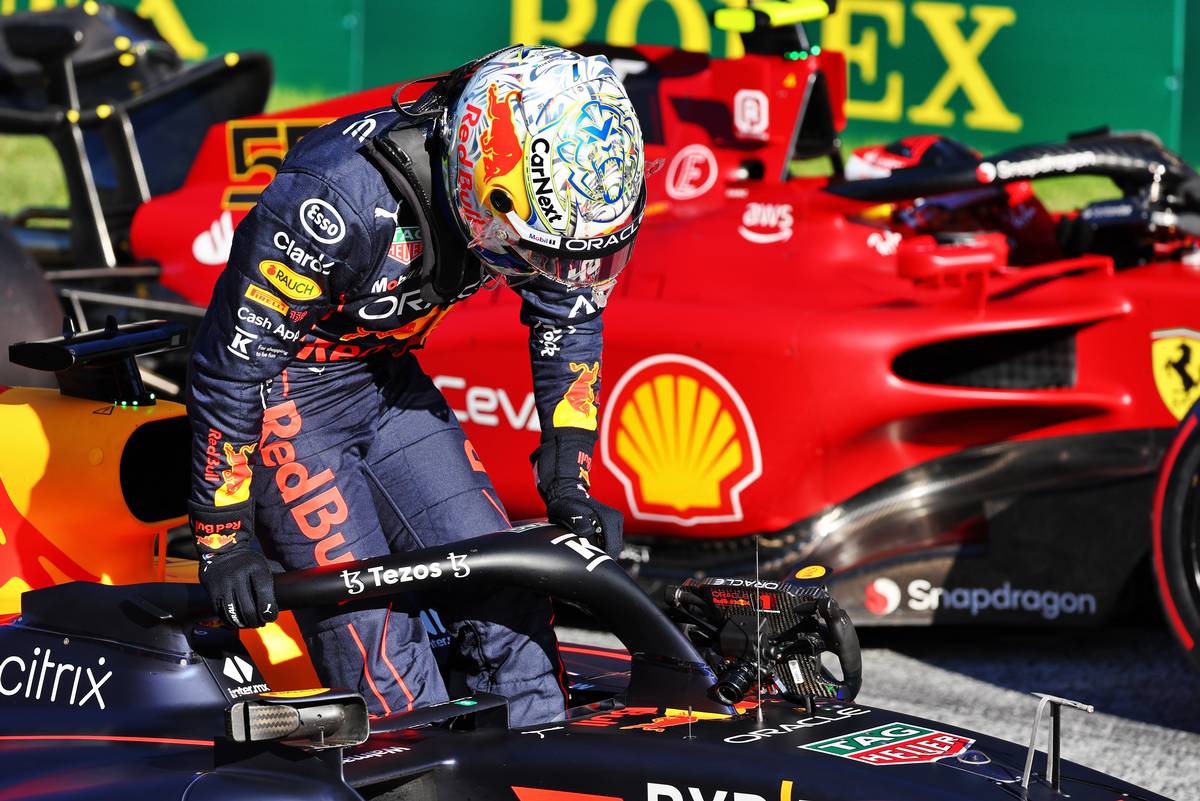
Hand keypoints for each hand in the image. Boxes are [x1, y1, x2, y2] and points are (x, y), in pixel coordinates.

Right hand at [190, 501, 275, 627]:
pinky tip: (237, 623)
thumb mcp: (263, 563)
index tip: (272, 617)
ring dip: (243, 624)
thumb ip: (276, 576)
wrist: (221, 549)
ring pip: (234, 613)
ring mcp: (224, 584)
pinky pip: (221, 612)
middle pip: (248, 607)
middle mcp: (238, 575)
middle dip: (256, 621)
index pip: (264, 592)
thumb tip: (294, 590)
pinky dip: (230, 621)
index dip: (269, 609)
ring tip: (250, 624)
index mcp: (256, 567)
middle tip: (261, 623)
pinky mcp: (212, 591)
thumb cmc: (248, 561)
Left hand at [546, 492, 623, 559]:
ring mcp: (615, 521)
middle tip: (588, 562)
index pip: (613, 547)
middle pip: (615, 547)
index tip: (592, 566)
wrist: (567, 494)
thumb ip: (578, 522)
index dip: (604, 559)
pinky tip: (590, 546)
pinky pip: (611, 541)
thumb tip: (587, 531)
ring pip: (614, 545)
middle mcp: (616, 519)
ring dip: (603, 551)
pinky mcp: (612, 524)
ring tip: (588, 553)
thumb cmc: (566, 505)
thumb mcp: (568, 512)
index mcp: (609, 518)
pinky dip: (602, 546)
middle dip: (604, 556)